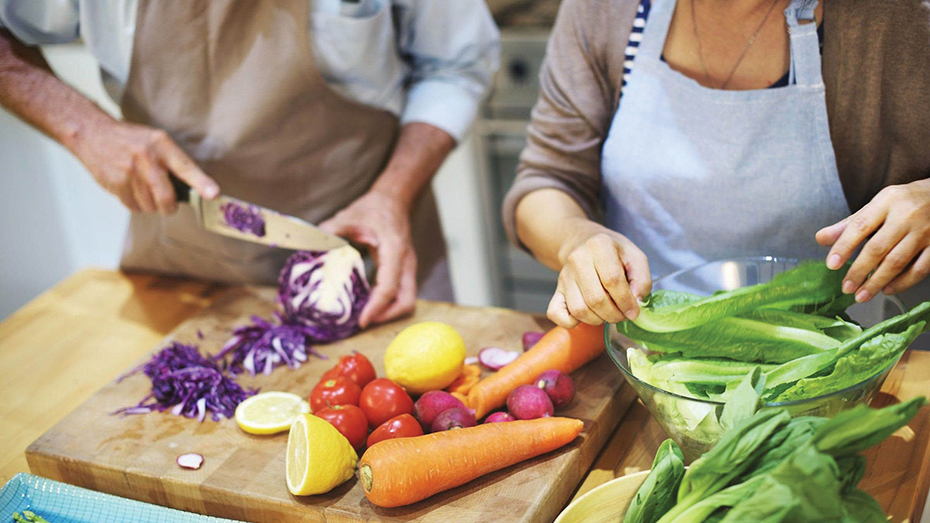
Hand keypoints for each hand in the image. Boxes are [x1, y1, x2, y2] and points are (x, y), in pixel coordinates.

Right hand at [71, 119, 218, 212]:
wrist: (92, 133)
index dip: (201, 183)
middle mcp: (146, 159)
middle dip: (170, 206)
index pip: (185, 167)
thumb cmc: (131, 139)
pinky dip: (136, 204)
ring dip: (151, 204)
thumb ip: (173, 161)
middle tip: (169, 204)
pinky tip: (131, 188)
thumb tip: (193, 189)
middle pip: (166, 198)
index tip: (213, 194)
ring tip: (144, 187)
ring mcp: (129, 173)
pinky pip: (134, 207)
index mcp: (161, 145)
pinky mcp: (116, 184)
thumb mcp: (156, 140)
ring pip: (150, 206)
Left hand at [320, 190, 416, 327]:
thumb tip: (311, 244)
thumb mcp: (350, 215)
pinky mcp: (404, 271)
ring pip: (406, 300)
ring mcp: (407, 268)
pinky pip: (401, 294)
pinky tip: (368, 304)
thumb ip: (332, 229)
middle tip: (363, 322)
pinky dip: (387, 304)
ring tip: (365, 317)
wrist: (393, 200)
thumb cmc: (373, 208)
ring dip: (388, 313)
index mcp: (394, 249)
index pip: (389, 286)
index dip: (376, 307)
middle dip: (386, 316)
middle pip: (406, 300)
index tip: (361, 321)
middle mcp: (406, 262)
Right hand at [548, 222, 651, 328]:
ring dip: (598, 320)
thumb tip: (636, 303)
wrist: (583, 243)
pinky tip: (587, 316)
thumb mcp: (634, 257)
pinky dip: (572, 322)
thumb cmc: (613, 252)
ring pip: (579, 310)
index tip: (633, 312)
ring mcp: (564, 276)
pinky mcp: (556, 290)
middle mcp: (577, 259)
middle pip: (595, 299)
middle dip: (614, 315)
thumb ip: (642, 279)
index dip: (626, 301)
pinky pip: (556, 314)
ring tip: (608, 314)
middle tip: (622, 315)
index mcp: (599, 246)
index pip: (612, 280)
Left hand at [816, 179, 929, 300]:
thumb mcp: (876, 206)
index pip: (860, 226)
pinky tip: (887, 290)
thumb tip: (821, 239)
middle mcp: (906, 216)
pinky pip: (920, 269)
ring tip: (861, 295)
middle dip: (859, 271)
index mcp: (886, 202)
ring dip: (877, 282)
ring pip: (897, 261)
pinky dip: (903, 283)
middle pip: (878, 248)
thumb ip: (849, 224)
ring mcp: (925, 231)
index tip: (831, 265)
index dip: (844, 246)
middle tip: (846, 288)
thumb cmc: (903, 203)